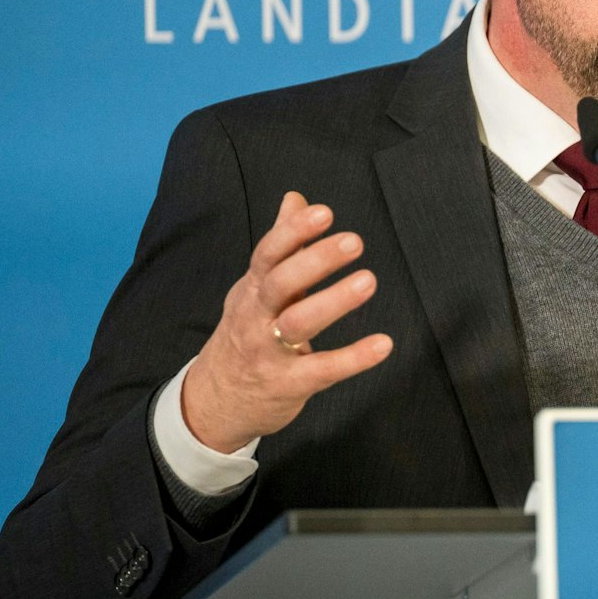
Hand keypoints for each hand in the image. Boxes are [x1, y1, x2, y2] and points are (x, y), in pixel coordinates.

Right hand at [182, 192, 392, 452]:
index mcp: (253, 288)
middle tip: (355, 241)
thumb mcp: (257, 287)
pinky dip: (353, 358)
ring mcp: (269, 351)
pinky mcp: (288, 384)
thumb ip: (282, 243)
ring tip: (368, 281)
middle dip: (315, 260)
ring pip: (298, 323)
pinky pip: (321, 369)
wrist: (213, 401)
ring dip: (333, 301)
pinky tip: (384, 344)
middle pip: (281, 282)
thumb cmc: (246, 333)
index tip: (324, 212)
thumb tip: (296, 197)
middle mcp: (256, 316)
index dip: (294, 232)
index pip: (268, 254)